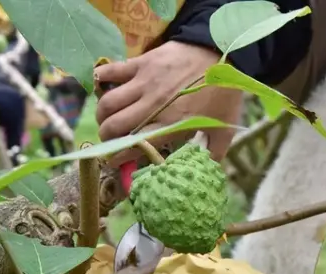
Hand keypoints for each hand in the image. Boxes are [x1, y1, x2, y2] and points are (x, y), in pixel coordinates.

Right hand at [95, 41, 243, 164]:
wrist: (222, 51)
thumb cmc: (223, 92)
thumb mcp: (225, 128)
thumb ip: (214, 153)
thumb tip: (205, 171)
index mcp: (171, 124)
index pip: (136, 145)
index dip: (119, 156)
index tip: (112, 162)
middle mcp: (153, 106)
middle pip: (114, 126)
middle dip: (106, 137)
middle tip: (110, 140)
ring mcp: (144, 83)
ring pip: (108, 103)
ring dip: (101, 115)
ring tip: (106, 119)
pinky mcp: (141, 63)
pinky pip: (111, 72)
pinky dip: (100, 81)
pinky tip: (101, 89)